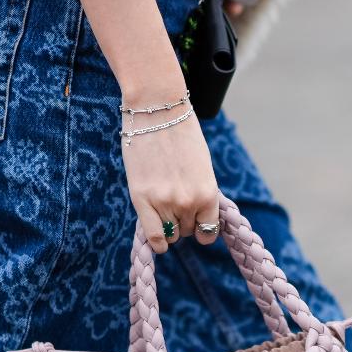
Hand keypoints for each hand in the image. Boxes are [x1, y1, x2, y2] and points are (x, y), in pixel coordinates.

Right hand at [121, 104, 219, 253]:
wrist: (157, 109)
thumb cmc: (181, 134)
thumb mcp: (201, 167)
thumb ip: (200, 194)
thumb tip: (194, 220)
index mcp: (208, 193)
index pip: (208, 231)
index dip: (201, 229)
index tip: (195, 223)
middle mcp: (188, 202)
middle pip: (187, 232)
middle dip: (182, 221)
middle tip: (173, 201)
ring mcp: (165, 202)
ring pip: (170, 235)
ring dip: (167, 226)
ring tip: (162, 205)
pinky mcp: (142, 200)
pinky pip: (154, 237)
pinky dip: (158, 242)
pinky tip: (158, 238)